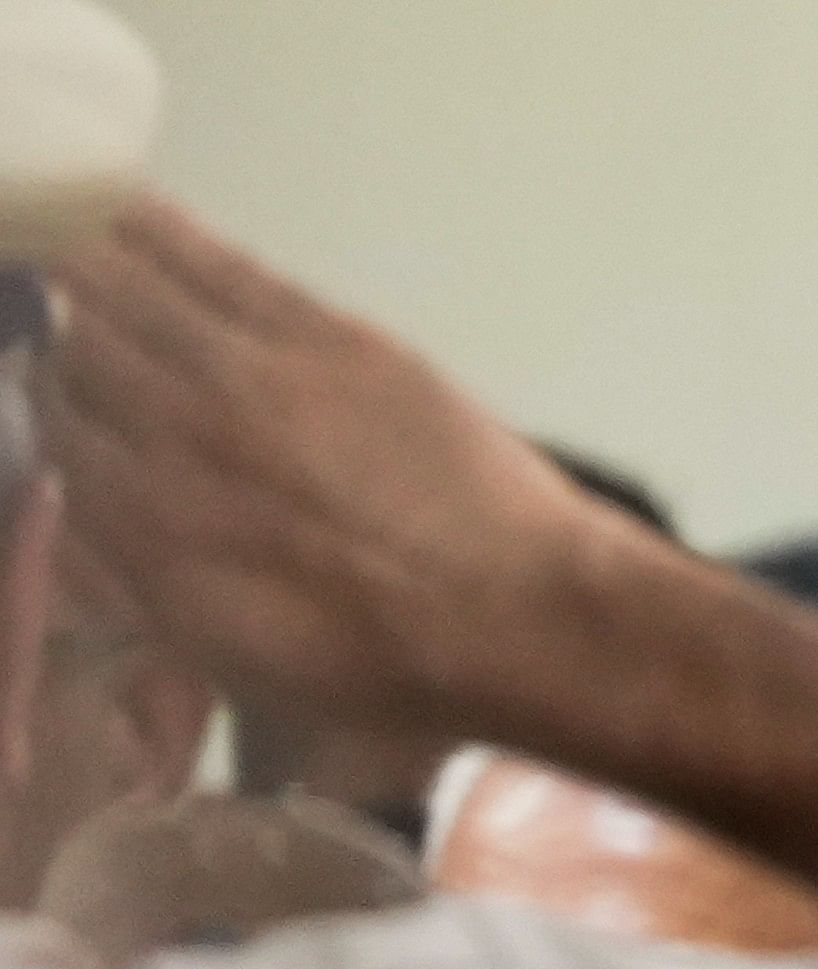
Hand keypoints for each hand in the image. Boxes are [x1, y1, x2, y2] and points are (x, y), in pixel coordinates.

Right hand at [40, 197, 625, 737]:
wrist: (521, 619)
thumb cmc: (389, 667)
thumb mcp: (232, 658)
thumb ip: (137, 583)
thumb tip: (76, 521)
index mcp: (145, 531)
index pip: (50, 439)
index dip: (39, 406)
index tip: (40, 386)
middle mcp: (175, 443)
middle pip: (75, 358)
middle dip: (47, 331)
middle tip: (36, 306)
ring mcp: (247, 380)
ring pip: (124, 296)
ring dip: (75, 260)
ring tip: (43, 230)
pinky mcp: (323, 340)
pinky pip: (212, 266)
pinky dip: (152, 230)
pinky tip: (110, 204)